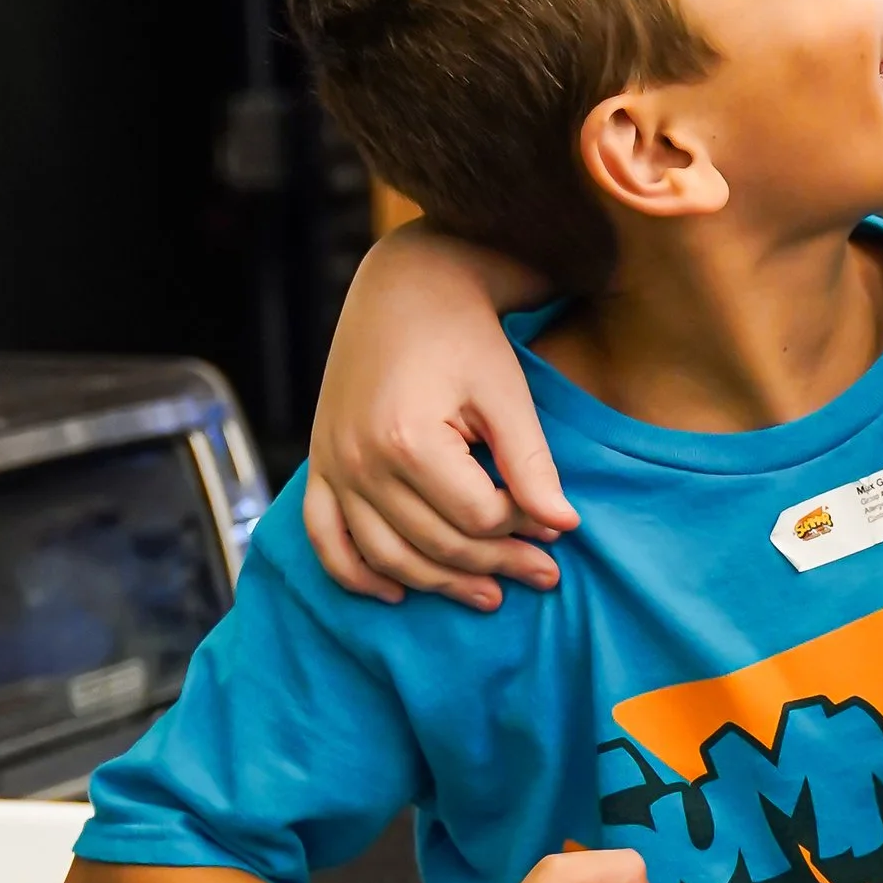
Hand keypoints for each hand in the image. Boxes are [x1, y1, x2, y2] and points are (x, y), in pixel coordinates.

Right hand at [305, 226, 575, 610]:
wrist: (405, 287)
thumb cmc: (465, 335)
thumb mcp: (508, 394)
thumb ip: (531, 464)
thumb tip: (562, 526)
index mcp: (407, 441)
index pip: (477, 518)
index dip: (524, 528)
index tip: (558, 526)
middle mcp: (358, 461)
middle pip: (435, 545)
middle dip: (497, 565)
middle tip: (545, 575)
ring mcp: (332, 466)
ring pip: (386, 556)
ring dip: (439, 584)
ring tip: (490, 595)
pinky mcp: (319, 464)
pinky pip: (325, 539)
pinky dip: (356, 575)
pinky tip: (396, 593)